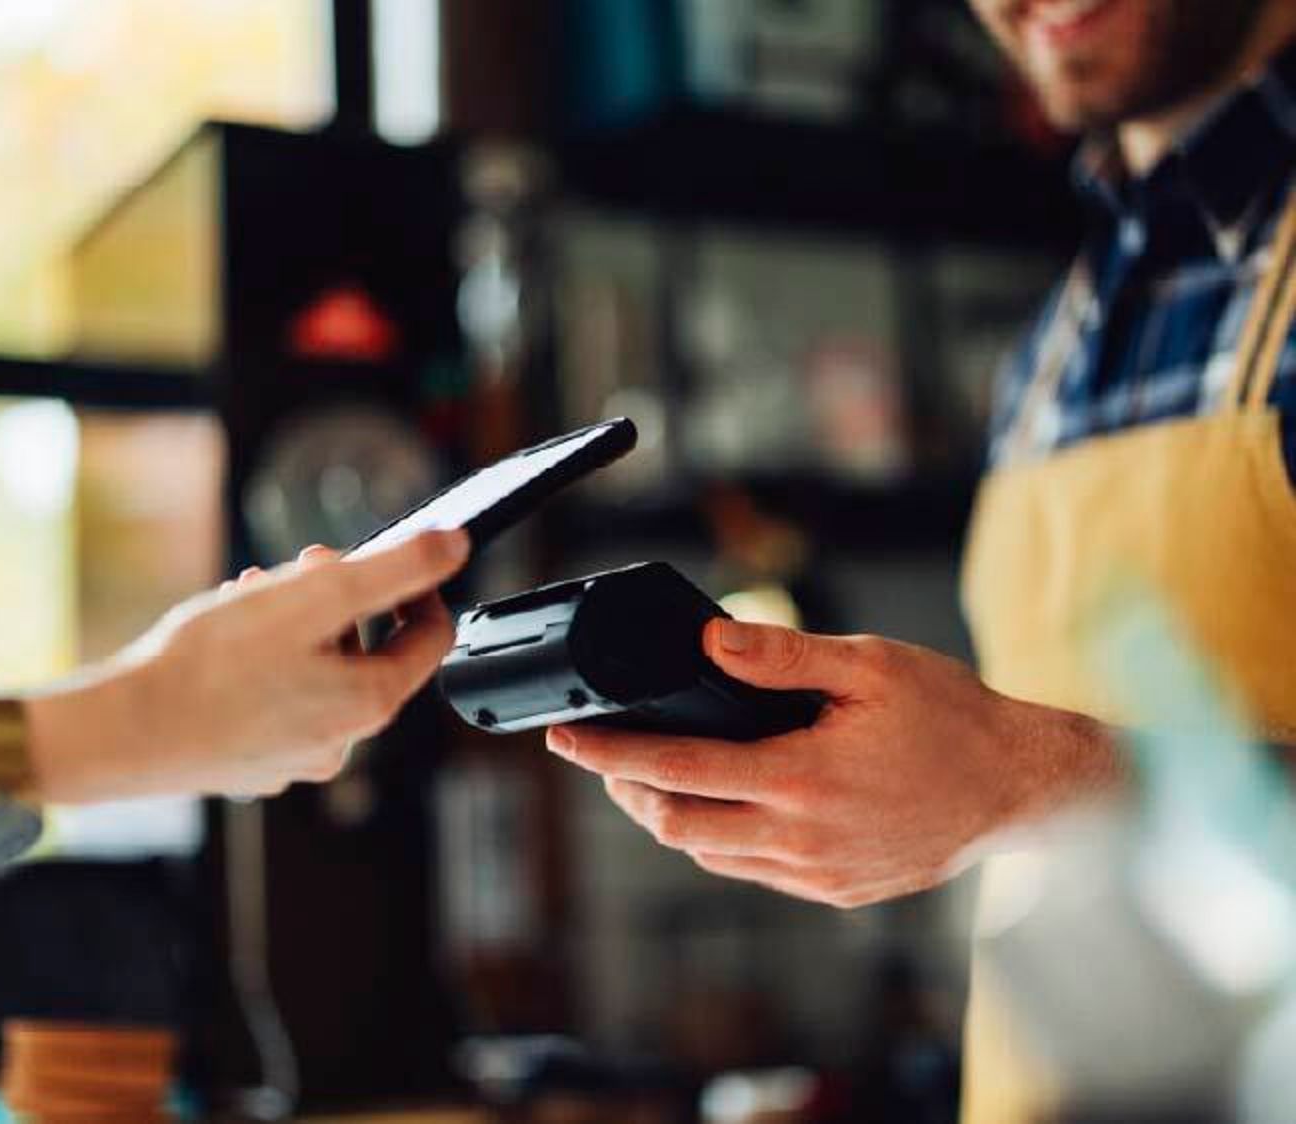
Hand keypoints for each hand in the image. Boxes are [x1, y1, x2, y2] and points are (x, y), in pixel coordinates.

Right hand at [32, 530, 467, 802]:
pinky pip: (279, 697)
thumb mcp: (315, 596)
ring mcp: (296, 757)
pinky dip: (265, 660)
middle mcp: (341, 741)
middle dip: (340, 599)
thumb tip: (454, 547)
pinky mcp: (253, 761)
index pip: (430, 638)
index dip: (417, 587)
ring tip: (250, 594)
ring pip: (319, 671)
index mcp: (370, 703)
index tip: (385, 558)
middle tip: (298, 568)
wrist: (122, 731)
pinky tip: (224, 639)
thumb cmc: (210, 666)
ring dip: (296, 623)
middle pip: (368, 651)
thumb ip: (394, 569)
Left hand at [545, 620, 1122, 907]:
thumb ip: (782, 655)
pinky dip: (717, 838)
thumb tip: (706, 641)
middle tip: (600, 757)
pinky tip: (715, 804)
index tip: (568, 737)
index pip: (677, 769)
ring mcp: (818, 874)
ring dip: (667, 817)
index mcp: (803, 779)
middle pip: (676, 826)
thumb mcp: (870, 666)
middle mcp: (802, 838)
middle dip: (625, 792)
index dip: (610, 754)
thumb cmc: (953, 719)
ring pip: (709, 855)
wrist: (1023, 789)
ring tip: (647, 777)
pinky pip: (751, 871)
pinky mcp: (835, 891)